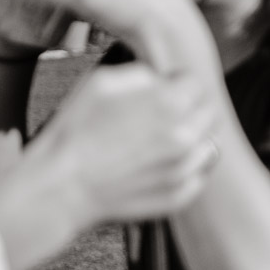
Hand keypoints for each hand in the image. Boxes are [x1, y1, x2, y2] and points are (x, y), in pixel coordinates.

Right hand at [25, 63, 218, 224]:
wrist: (60, 187)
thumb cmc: (74, 131)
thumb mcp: (101, 82)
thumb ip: (142, 74)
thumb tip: (162, 80)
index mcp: (170, 103)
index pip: (195, 84)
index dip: (176, 85)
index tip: (161, 92)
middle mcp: (185, 136)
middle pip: (207, 113)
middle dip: (188, 109)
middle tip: (161, 116)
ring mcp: (185, 169)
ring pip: (209, 144)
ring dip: (192, 139)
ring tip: (161, 142)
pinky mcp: (180, 195)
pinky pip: (198, 175)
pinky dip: (185, 169)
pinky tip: (158, 166)